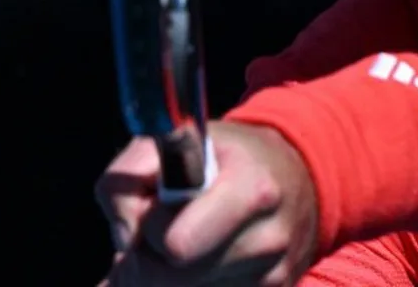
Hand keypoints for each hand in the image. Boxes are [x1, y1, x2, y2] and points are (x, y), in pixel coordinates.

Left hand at [95, 121, 318, 285]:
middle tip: (158, 234)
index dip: (151, 228)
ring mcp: (275, 276)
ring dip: (170, 278)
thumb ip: (126, 182)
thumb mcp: (170, 145)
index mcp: (251, 190)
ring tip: (182, 244)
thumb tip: (124, 239)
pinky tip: (197, 264)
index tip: (158, 208)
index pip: (177, 244)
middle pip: (175, 280)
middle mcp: (270, 239)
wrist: (293, 177)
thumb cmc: (222, 158)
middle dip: (152, 260)